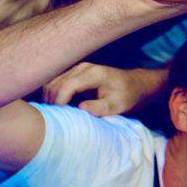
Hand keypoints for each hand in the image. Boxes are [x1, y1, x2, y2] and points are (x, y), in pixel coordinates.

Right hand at [43, 62, 165, 115]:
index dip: (59, 102)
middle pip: (55, 84)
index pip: (67, 86)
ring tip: (57, 114)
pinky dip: (53, 96)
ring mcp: (76, 69)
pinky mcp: (73, 73)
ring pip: (52, 83)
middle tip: (56, 119)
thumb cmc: (128, 96)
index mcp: (94, 74)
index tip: (59, 117)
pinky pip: (55, 83)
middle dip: (52, 102)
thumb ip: (99, 107)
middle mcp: (82, 68)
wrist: (136, 85)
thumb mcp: (118, 106)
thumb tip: (80, 109)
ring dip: (50, 99)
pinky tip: (59, 107)